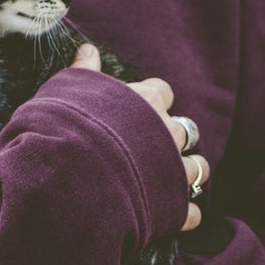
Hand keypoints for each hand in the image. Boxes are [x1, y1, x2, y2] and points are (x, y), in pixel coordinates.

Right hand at [71, 44, 207, 231]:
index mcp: (144, 101)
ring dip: (188, 172)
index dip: (151, 101)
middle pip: (186, 130)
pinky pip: (191, 212)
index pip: (161, 92)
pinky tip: (174, 216)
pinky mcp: (173, 207)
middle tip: (154, 147)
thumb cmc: (65, 126)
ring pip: (198, 168)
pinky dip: (184, 214)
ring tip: (172, 181)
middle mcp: (166, 132)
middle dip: (174, 138)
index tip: (138, 109)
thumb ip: (83, 70)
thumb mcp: (68, 89)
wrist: (69, 175)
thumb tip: (87, 48)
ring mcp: (173, 170)